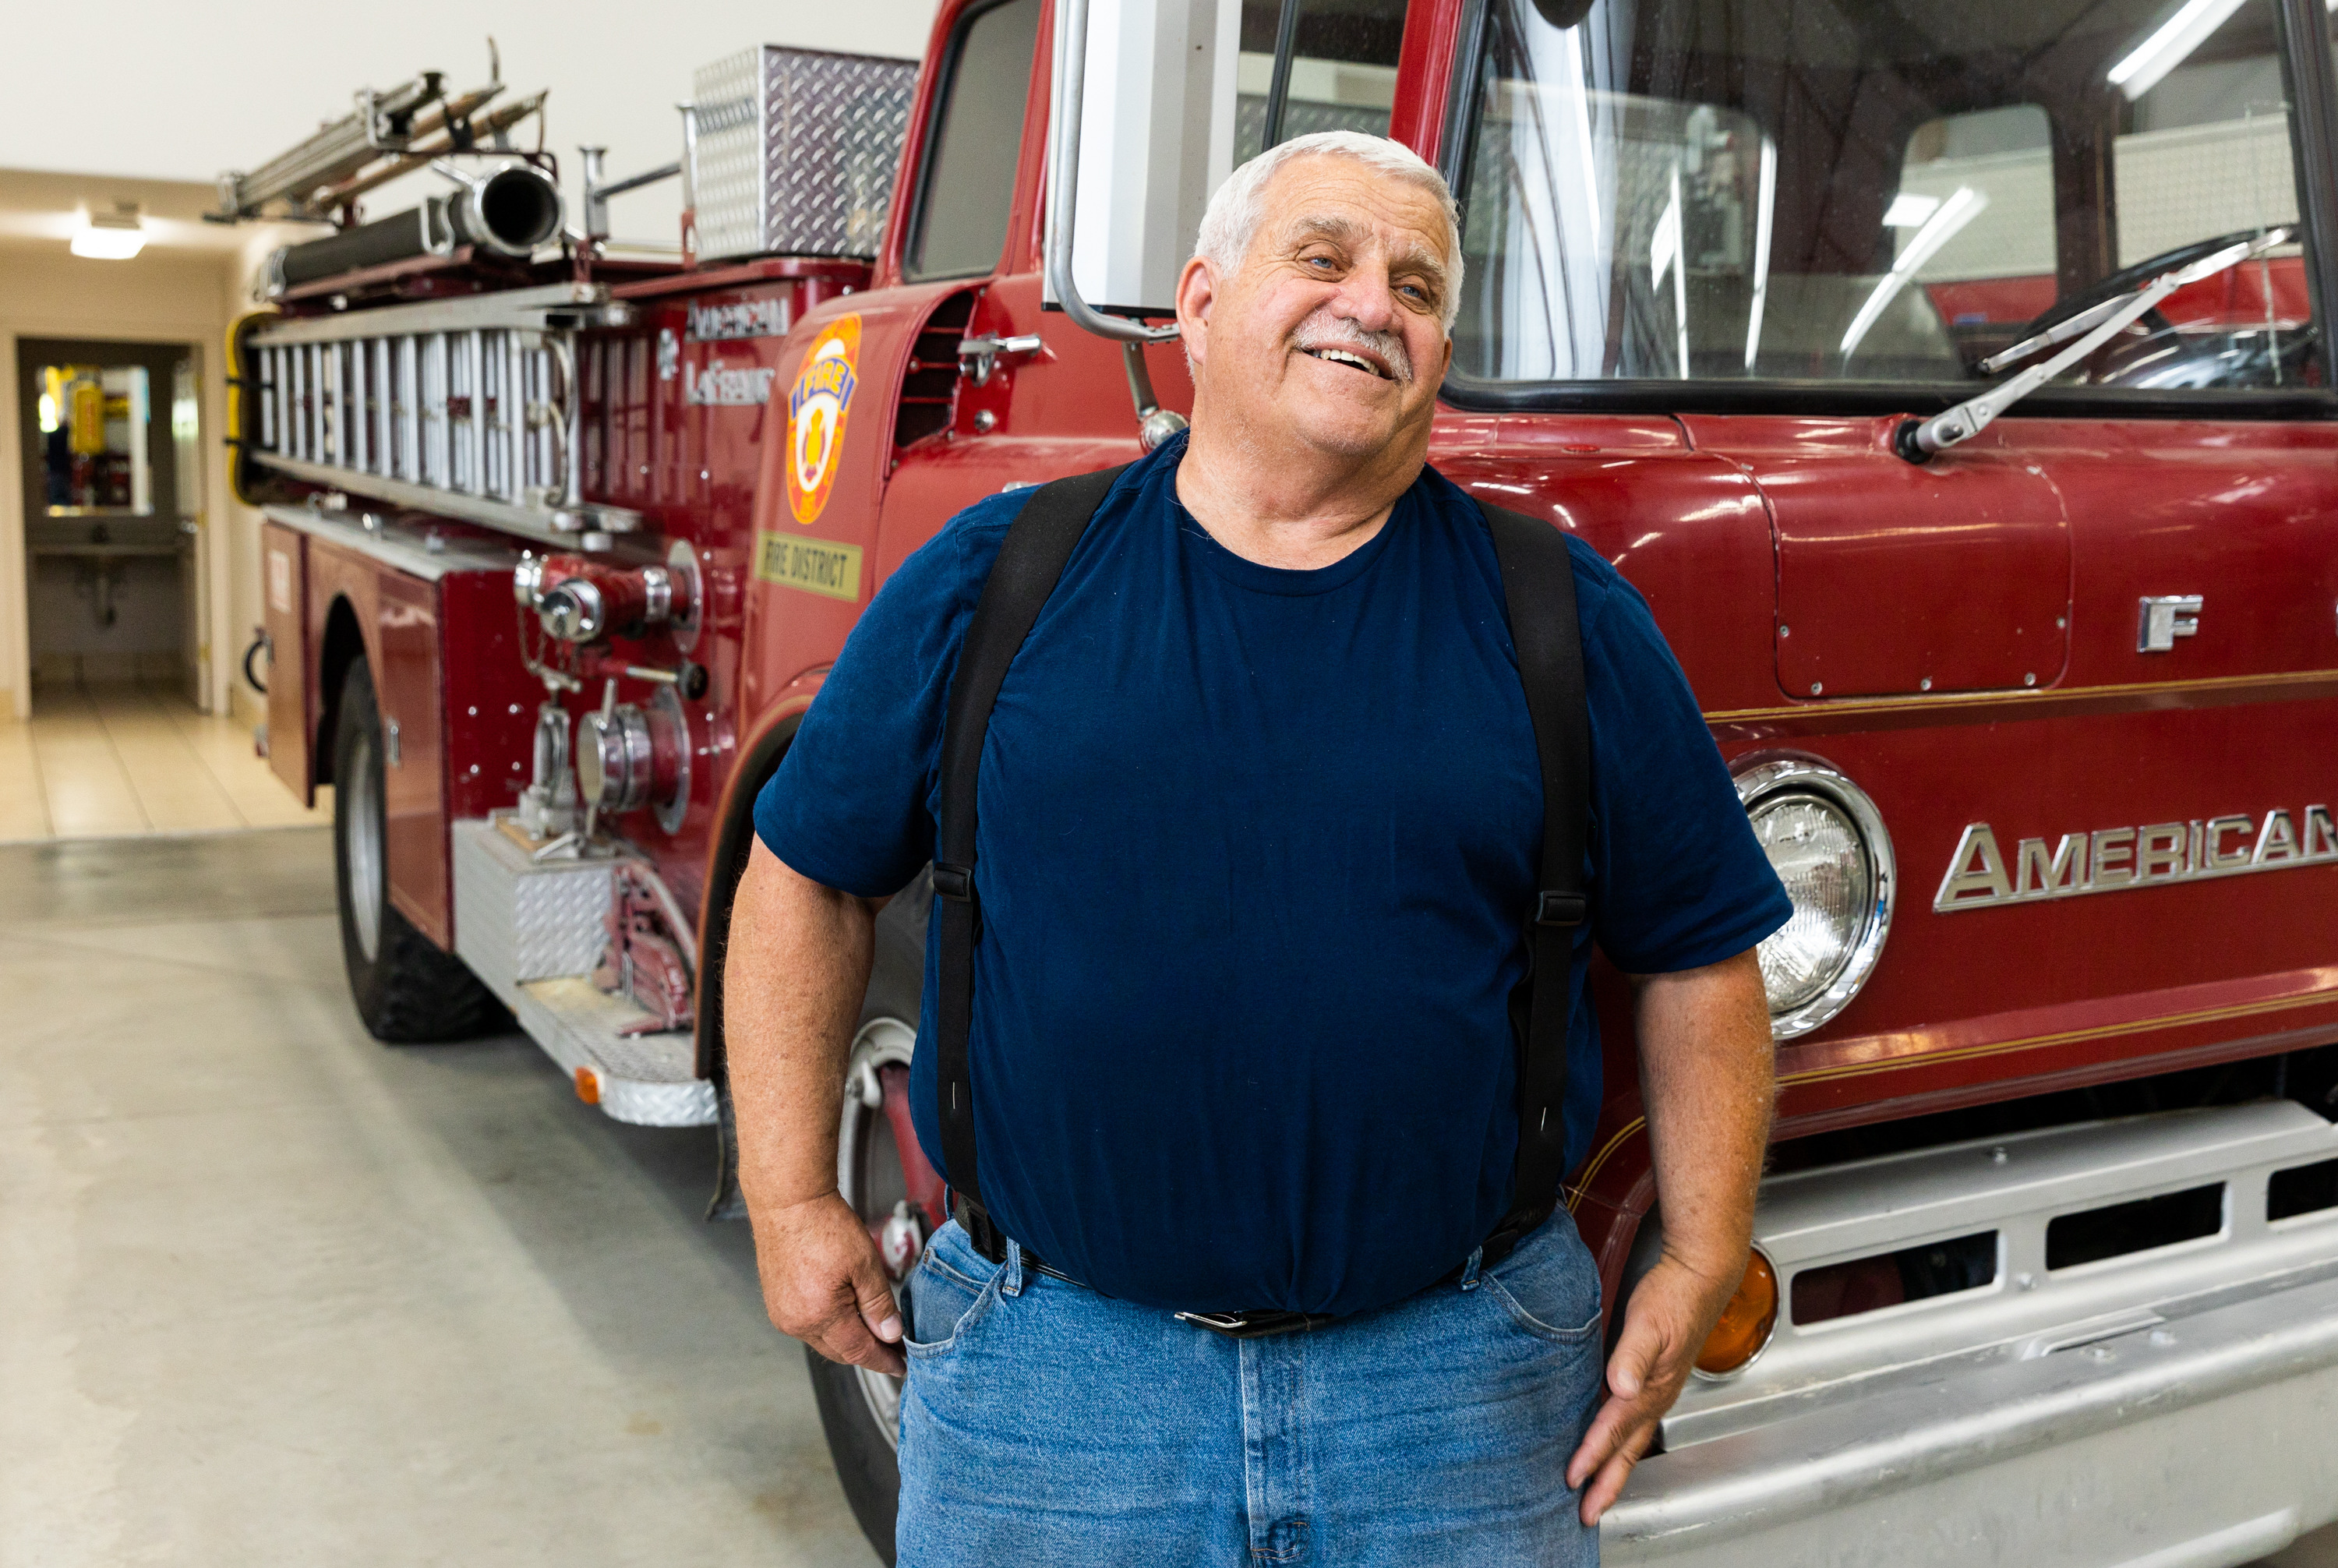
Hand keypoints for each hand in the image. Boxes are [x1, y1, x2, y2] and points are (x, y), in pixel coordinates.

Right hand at [748, 1190, 905, 1375]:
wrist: (788, 1201)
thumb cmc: (824, 1225)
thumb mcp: (864, 1264)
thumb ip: (879, 1304)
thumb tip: (891, 1334)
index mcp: (819, 1315)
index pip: (859, 1351)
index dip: (883, 1360)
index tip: (901, 1366)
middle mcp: (796, 1322)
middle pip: (840, 1352)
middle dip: (869, 1352)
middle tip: (894, 1348)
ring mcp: (782, 1314)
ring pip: (824, 1341)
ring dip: (849, 1340)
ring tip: (874, 1330)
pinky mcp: (776, 1302)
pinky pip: (808, 1326)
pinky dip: (830, 1327)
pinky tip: (846, 1315)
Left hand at [1564, 1253, 1737, 1523]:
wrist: (1700, 1275)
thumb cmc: (1674, 1295)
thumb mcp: (1649, 1322)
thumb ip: (1633, 1355)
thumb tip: (1621, 1386)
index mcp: (1652, 1387)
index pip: (1615, 1429)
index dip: (1593, 1455)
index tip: (1573, 1478)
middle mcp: (1656, 1394)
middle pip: (1629, 1448)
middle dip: (1608, 1482)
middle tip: (1588, 1513)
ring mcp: (1657, 1388)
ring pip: (1632, 1439)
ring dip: (1614, 1467)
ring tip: (1597, 1490)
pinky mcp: (1653, 1376)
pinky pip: (1633, 1420)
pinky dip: (1619, 1440)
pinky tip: (1607, 1441)